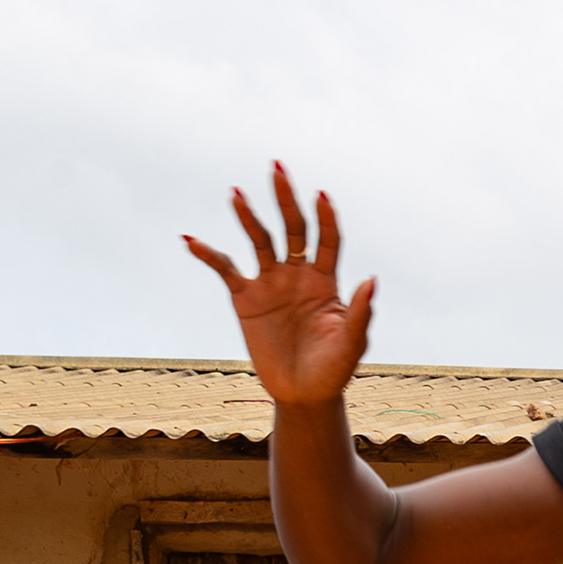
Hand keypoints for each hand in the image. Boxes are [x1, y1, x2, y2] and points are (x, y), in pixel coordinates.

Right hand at [182, 164, 376, 408]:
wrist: (303, 395)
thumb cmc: (334, 370)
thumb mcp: (351, 345)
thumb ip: (360, 313)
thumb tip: (371, 279)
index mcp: (325, 280)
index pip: (327, 239)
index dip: (325, 218)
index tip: (321, 196)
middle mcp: (297, 273)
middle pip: (292, 227)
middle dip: (285, 198)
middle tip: (277, 168)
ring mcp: (270, 284)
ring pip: (260, 241)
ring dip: (248, 217)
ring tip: (236, 193)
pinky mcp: (245, 300)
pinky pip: (225, 270)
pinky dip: (209, 255)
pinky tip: (191, 240)